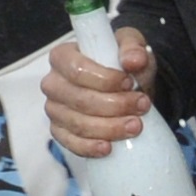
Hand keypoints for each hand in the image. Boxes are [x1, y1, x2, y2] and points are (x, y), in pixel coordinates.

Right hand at [44, 29, 152, 158]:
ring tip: (136, 125)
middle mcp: (53, 83)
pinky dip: (90, 147)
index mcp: (63, 57)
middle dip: (115, 105)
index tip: (129, 83)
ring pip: (78, 124)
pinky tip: (108, 147)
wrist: (128, 89)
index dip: (104, 79)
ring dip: (110, 127)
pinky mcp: (60, 131)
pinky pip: (71, 143)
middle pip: (79, 99)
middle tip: (142, 105)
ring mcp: (54, 109)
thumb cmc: (123, 65)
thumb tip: (134, 60)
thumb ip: (133, 48)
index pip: (76, 69)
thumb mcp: (132, 48)